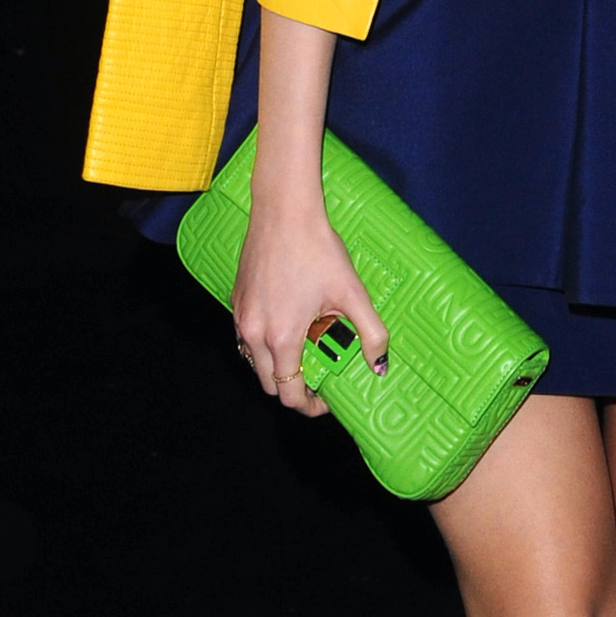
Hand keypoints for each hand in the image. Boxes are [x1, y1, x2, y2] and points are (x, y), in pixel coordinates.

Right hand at [231, 192, 389, 417]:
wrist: (284, 212)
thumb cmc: (317, 249)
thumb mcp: (353, 293)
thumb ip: (371, 333)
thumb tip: (380, 366)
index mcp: (281, 337)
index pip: (288, 392)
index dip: (309, 405)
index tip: (326, 401)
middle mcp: (252, 332)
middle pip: (268, 382)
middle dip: (293, 388)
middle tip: (319, 380)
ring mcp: (240, 316)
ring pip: (254, 361)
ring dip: (277, 367)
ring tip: (305, 354)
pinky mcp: (236, 300)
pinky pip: (246, 337)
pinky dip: (265, 344)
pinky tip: (289, 327)